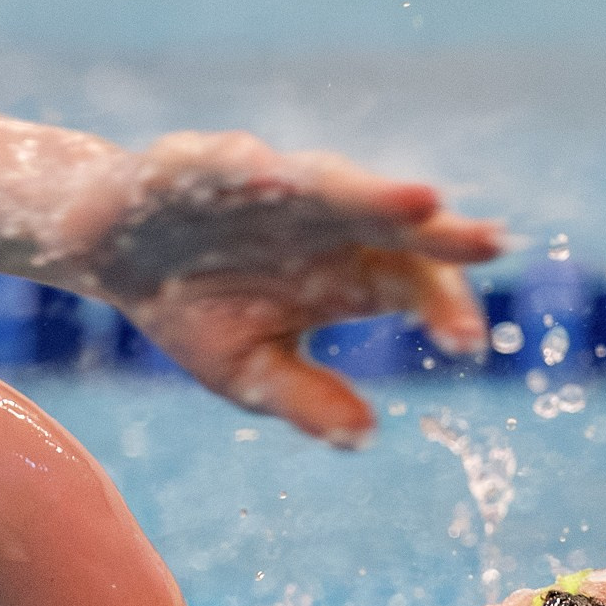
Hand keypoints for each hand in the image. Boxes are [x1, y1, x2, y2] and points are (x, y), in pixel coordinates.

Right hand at [57, 131, 501, 445]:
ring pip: (330, 185)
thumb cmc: (195, 305)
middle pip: (395, 224)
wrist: (111, 247)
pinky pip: (229, 168)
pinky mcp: (205, 166)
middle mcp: (323, 221)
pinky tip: (271, 178)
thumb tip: (364, 439)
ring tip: (418, 201)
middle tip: (494, 242)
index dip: (445, 308)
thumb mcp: (248, 372)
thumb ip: (306, 399)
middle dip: (443, 232)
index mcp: (346, 271)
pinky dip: (250, 173)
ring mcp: (270, 188)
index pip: (416, 283)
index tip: (470, 345)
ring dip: (372, 193)